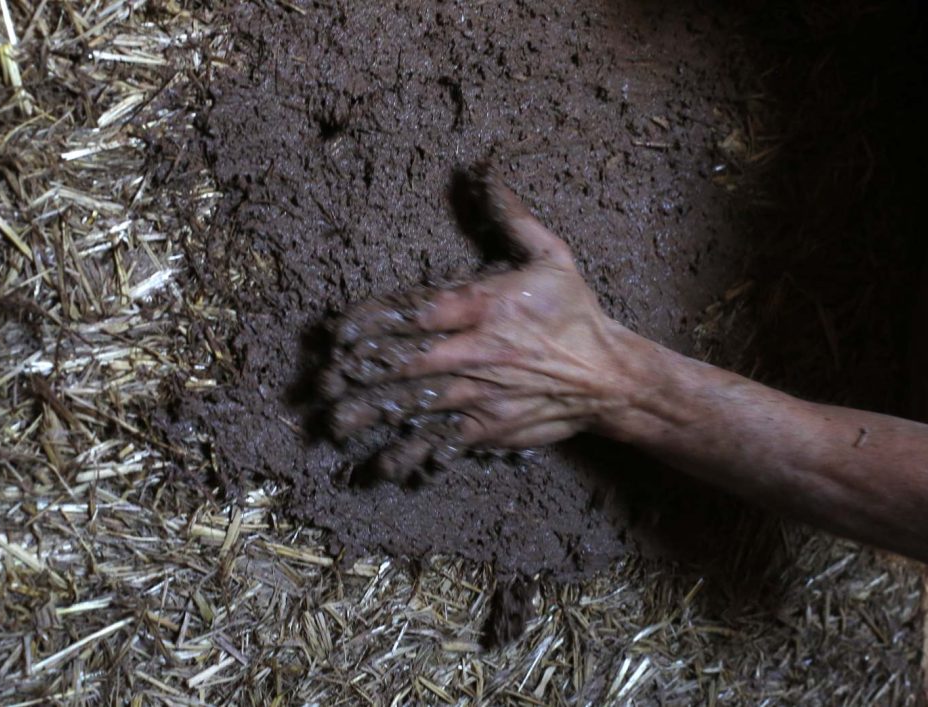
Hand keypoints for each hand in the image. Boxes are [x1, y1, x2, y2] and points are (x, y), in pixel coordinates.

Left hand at [322, 167, 642, 482]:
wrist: (610, 377)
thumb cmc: (576, 314)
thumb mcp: (553, 257)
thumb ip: (513, 218)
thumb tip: (486, 174)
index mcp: (486, 306)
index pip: (417, 310)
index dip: (373, 320)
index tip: (339, 331)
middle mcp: (478, 351)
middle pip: (406, 361)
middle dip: (360, 372)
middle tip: (323, 382)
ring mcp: (482, 393)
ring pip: (417, 404)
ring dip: (373, 413)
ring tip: (335, 423)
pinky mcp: (490, 427)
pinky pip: (444, 440)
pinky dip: (413, 452)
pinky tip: (382, 462)